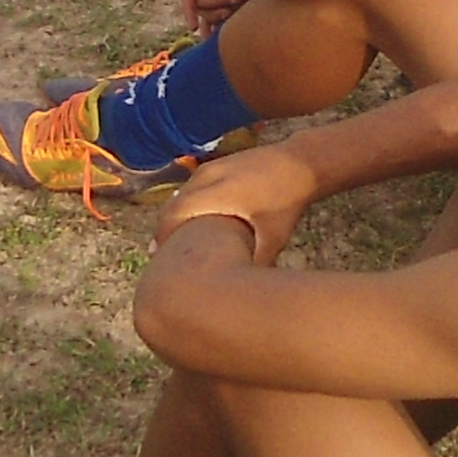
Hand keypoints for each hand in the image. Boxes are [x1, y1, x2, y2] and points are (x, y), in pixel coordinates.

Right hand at [161, 140, 318, 260]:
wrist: (299, 164)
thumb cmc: (286, 203)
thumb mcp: (273, 237)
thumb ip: (257, 262)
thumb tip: (244, 293)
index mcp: (219, 193)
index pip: (176, 214)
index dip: (163, 237)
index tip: (158, 259)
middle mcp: (208, 177)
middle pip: (172, 205)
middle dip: (163, 231)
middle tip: (158, 257)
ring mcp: (210, 168)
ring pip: (180, 195)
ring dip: (173, 218)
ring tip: (170, 244)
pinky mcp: (215, 165)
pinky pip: (190, 188)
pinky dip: (184, 206)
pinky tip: (188, 224)